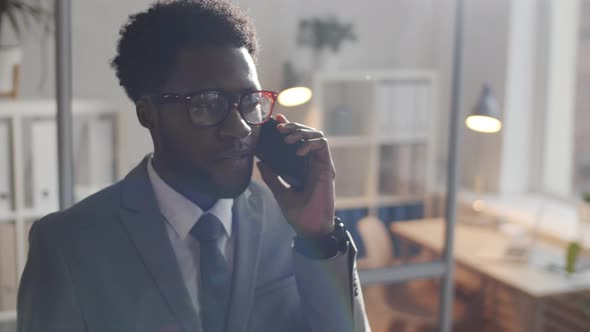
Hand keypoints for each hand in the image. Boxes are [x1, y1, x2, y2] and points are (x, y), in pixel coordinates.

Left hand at [257, 114, 335, 237]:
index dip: (290, 128)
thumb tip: (260, 162)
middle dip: (294, 127)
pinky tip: (298, 151)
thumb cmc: (298, 214)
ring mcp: (321, 165)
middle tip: (279, 127)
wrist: (310, 228)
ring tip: (287, 138)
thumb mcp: (280, 192)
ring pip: (316, 136)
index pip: (297, 142)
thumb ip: (272, 177)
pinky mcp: (327, 168)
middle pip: (307, 135)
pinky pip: (323, 146)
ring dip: (301, 132)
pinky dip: (310, 143)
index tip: (277, 120)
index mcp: (303, 168)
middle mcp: (313, 163)